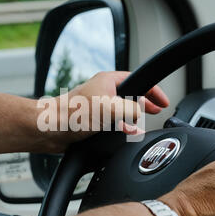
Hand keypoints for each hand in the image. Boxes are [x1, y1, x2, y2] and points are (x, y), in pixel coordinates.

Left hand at [49, 71, 168, 149]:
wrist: (51, 129)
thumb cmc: (72, 113)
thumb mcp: (110, 108)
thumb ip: (131, 110)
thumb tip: (140, 116)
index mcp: (108, 81)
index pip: (138, 81)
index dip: (153, 91)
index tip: (163, 100)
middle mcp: (103, 92)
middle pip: (132, 95)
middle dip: (145, 104)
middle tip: (157, 110)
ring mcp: (98, 107)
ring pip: (122, 111)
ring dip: (133, 119)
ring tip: (142, 125)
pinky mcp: (92, 121)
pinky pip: (113, 123)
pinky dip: (122, 128)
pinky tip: (127, 134)